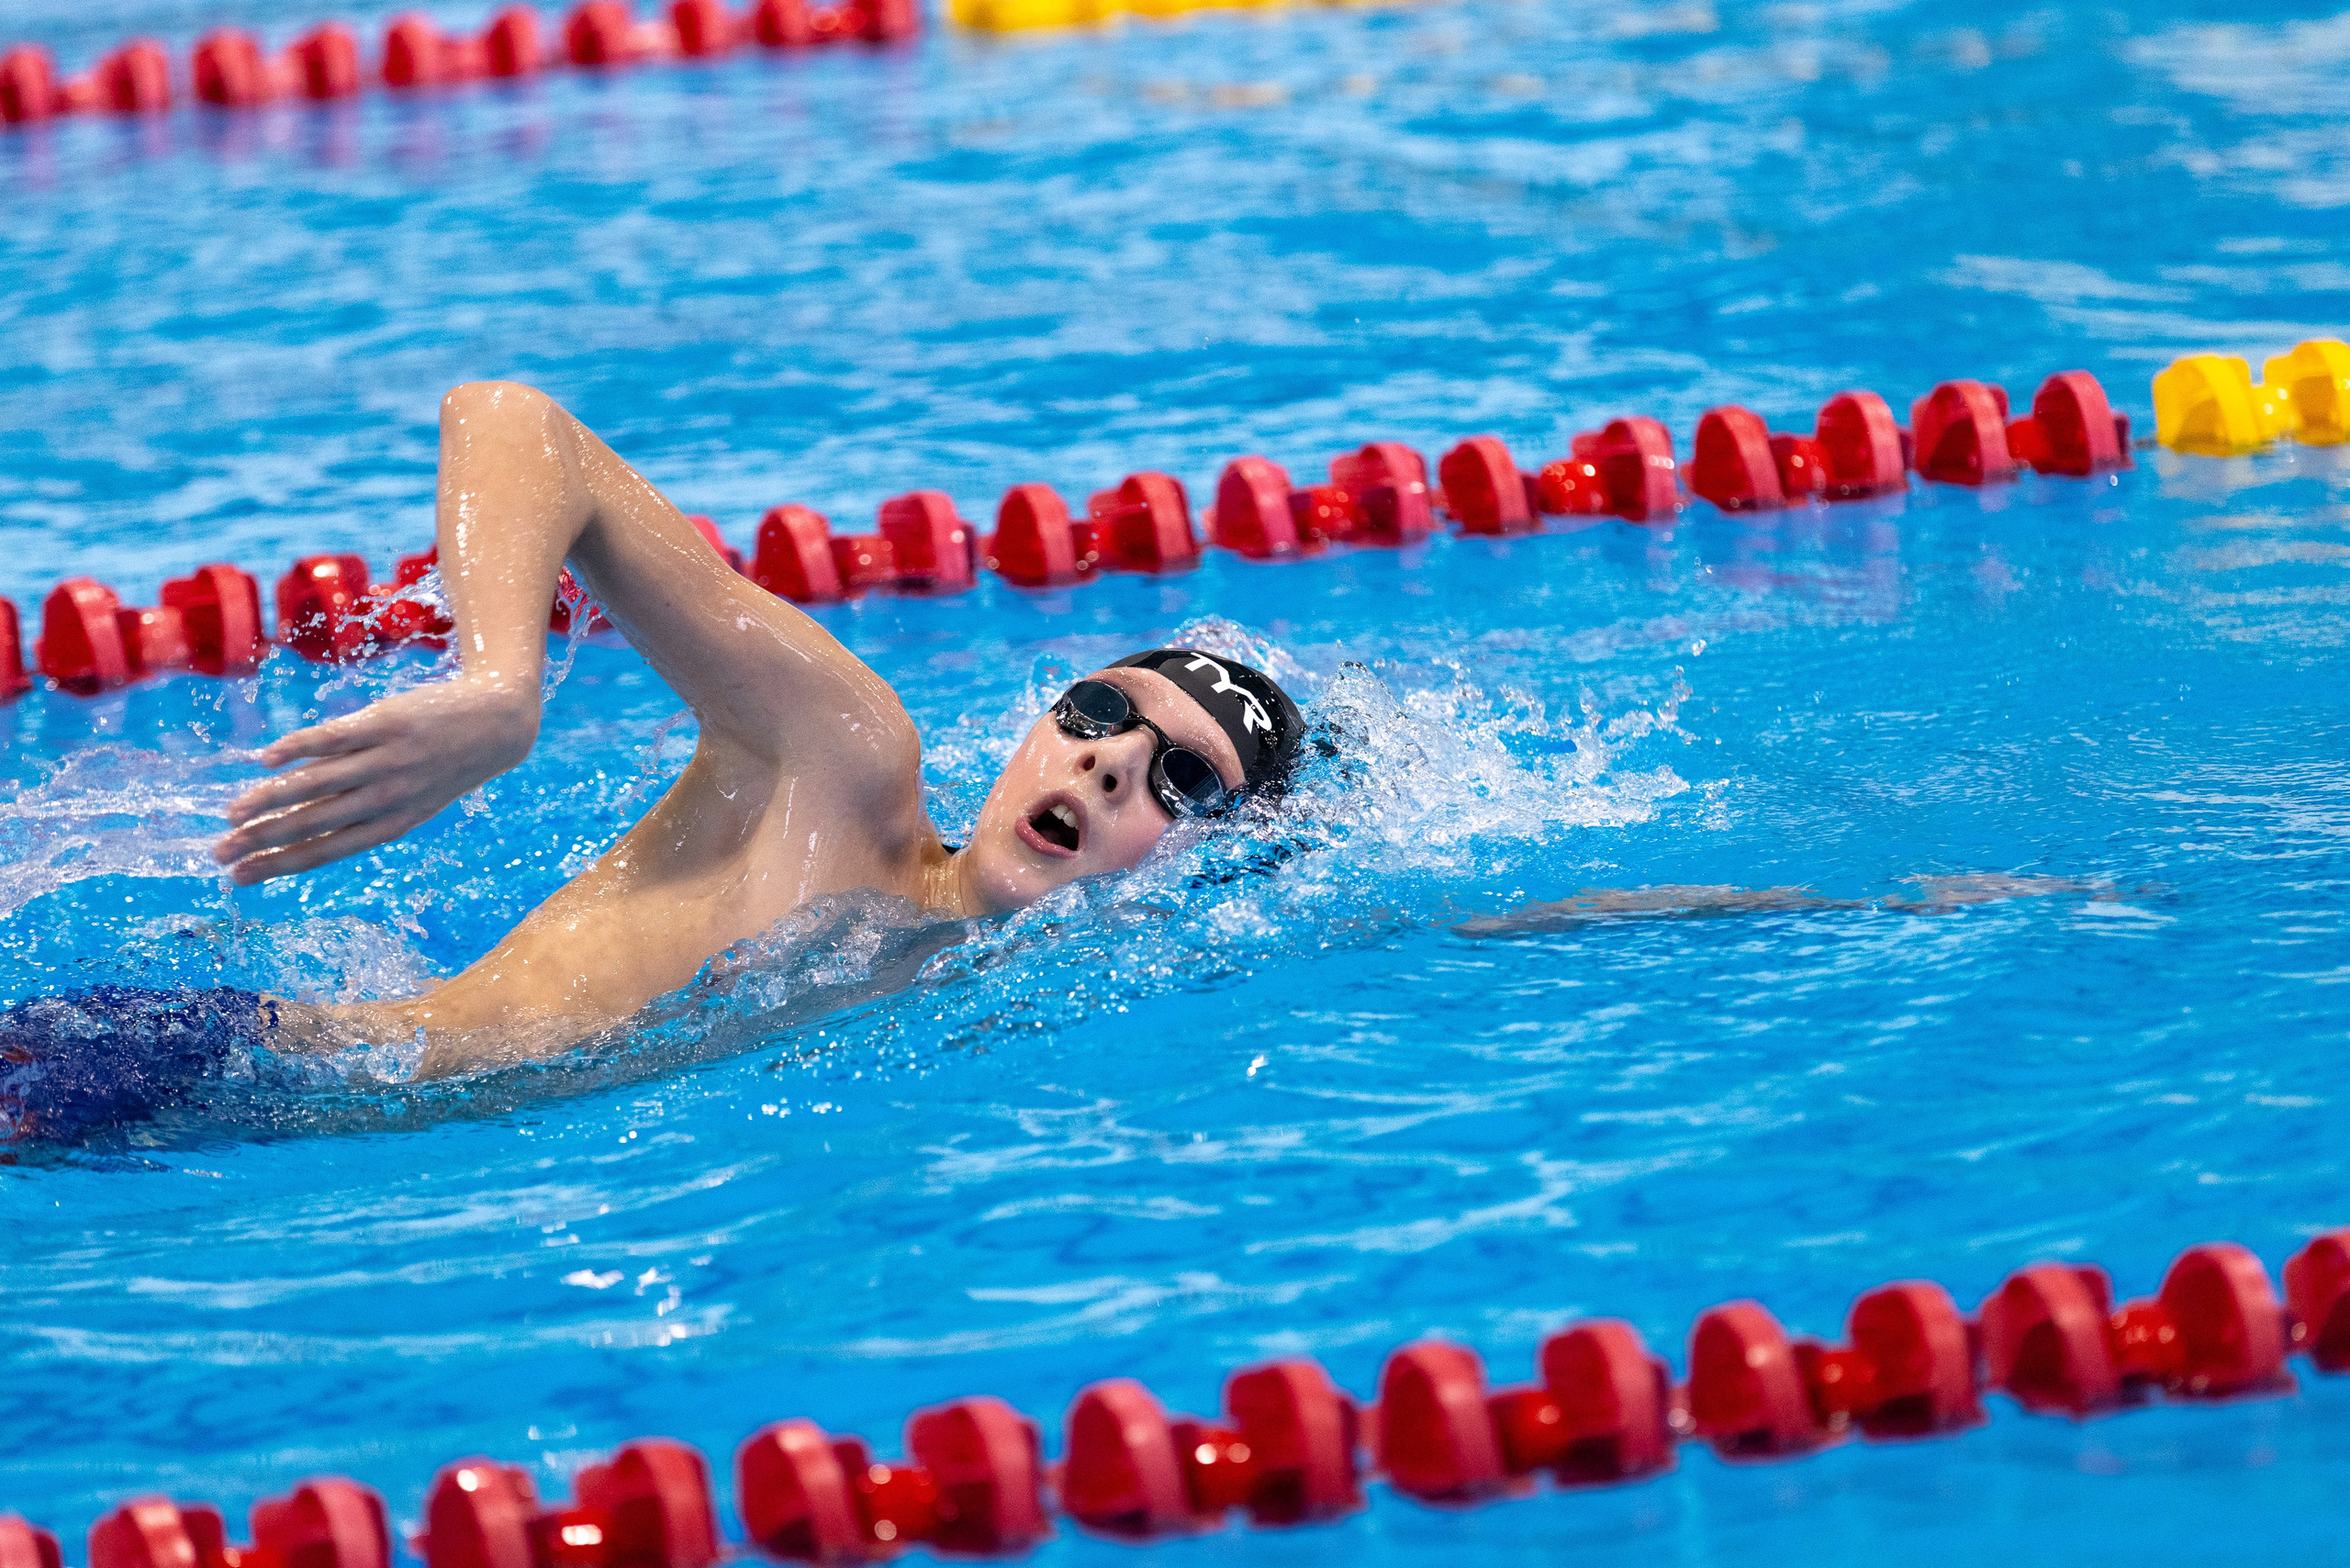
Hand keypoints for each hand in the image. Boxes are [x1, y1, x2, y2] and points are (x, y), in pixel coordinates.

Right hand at [213, 679, 539, 884]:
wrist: (497, 725)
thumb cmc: (443, 764)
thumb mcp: (410, 798)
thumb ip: (358, 806)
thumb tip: (294, 812)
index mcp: (393, 823)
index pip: (326, 850)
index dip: (280, 864)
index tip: (240, 877)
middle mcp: (388, 797)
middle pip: (313, 824)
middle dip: (263, 841)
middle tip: (219, 853)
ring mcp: (387, 760)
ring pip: (317, 785)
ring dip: (269, 800)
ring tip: (232, 813)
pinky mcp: (385, 723)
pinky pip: (333, 738)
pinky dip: (297, 749)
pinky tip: (265, 760)